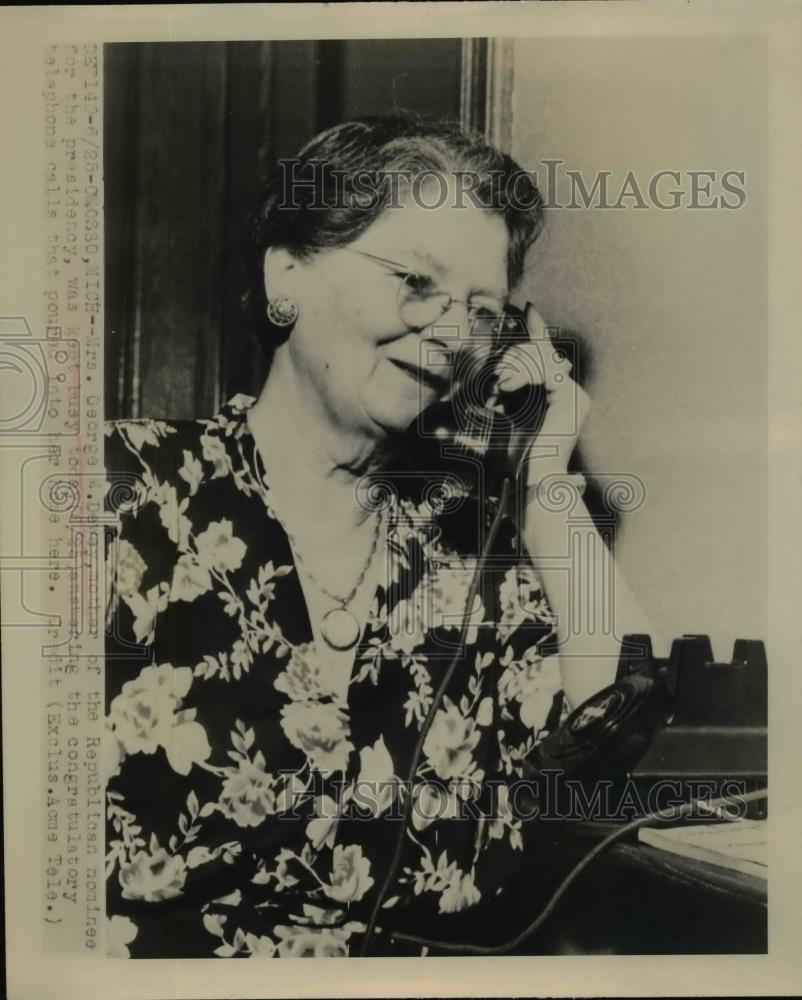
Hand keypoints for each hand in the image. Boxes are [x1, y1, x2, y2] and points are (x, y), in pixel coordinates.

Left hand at [493, 303, 591, 484]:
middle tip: (498, 380)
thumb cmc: (519, 453)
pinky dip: (523, 375)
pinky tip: (509, 387)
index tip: (528, 309)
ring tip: (501, 387)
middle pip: (542, 354)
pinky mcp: (572, 399)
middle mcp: (573, 393)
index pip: (548, 354)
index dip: (538, 330)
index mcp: (562, 395)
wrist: (532, 477)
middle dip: (515, 359)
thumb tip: (501, 366)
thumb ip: (512, 389)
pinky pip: (545, 371)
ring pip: (543, 360)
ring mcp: (576, 396)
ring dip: (516, 368)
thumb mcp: (511, 414)